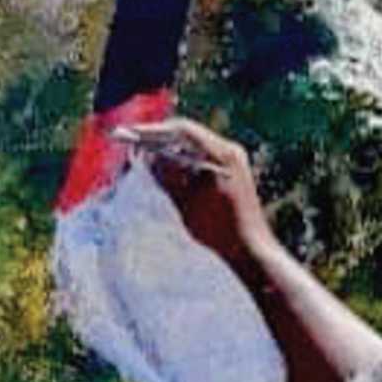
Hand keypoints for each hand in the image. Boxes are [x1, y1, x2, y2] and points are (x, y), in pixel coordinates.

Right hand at [117, 118, 277, 266]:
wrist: (251, 250)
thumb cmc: (219, 230)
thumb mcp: (186, 202)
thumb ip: (167, 176)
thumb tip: (146, 156)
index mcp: (222, 154)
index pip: (182, 131)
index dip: (153, 131)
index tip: (130, 134)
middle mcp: (229, 151)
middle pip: (188, 136)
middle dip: (159, 140)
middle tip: (133, 144)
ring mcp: (232, 161)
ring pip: (193, 146)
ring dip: (169, 150)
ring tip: (144, 157)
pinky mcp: (230, 172)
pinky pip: (200, 158)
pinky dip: (181, 161)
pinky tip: (165, 171)